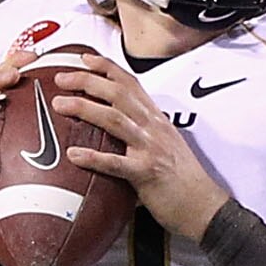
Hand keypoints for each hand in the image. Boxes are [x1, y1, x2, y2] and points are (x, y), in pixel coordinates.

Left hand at [56, 58, 232, 238]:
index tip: (85, 58)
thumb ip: (143, 133)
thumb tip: (117, 132)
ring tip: (60, 105)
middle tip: (62, 79)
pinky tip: (74, 154)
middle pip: (118, 94)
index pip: (131, 84)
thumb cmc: (185, 181)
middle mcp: (154, 128)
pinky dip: (93, 157)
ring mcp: (150, 149)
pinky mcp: (146, 174)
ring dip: (84, 109)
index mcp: (157, 120)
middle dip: (87, 81)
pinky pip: (115, 163)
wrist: (205, 207)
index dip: (107, 68)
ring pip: (114, 120)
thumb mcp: (166, 145)